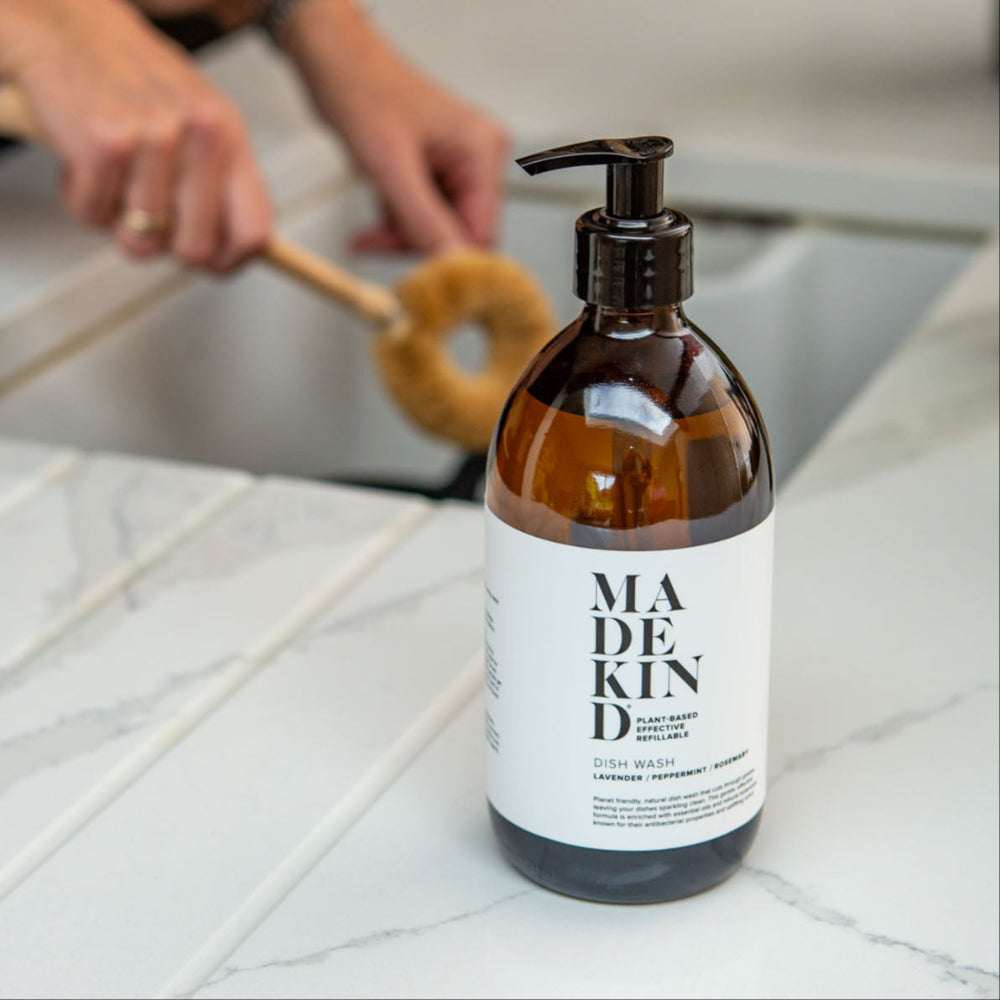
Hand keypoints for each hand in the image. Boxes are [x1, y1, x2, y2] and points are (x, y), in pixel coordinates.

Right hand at [0, 0, 271, 271]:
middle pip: (195, 250)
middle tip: (144, 218)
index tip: (210, 264)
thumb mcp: (200, 126)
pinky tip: (81, 162)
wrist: (67, 28)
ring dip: (114, 221)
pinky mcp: (106, 140)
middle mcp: (203, 135)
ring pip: (140, 241)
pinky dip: (79, 199)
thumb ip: (220, 186)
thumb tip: (234, 253)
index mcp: (231, 138)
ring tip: (112, 179)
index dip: (229, 263)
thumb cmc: (134, 83)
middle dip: (165, 247)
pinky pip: (92, 214)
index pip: (254, 232)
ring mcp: (156, 137)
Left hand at [281, 0, 508, 252]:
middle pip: (461, 234)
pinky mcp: (436, 174)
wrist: (334, 60)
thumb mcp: (390, 165)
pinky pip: (424, 217)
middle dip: (416, 243)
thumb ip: (422, 219)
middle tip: (377, 242)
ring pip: (439, 230)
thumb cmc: (361, 90)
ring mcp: (457, 168)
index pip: (482, 233)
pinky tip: (374, 223)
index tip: (417, 275)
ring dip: (401, 235)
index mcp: (481, 152)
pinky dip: (397, 224)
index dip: (449, 256)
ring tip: (369, 230)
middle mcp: (477, 160)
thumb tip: (450, 263)